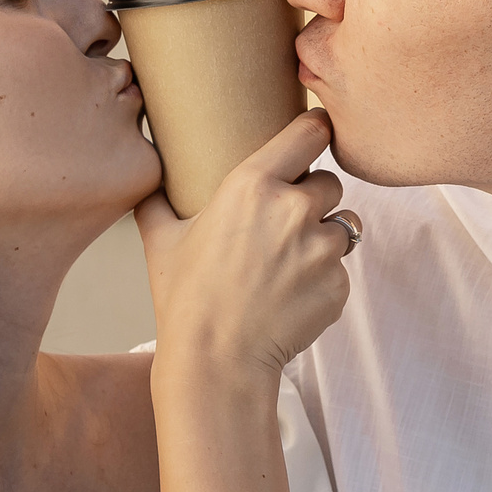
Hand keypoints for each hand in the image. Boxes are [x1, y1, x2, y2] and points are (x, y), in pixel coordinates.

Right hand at [137, 110, 354, 377]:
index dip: (318, 130)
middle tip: (283, 226)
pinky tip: (290, 297)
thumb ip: (158, 200)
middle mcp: (295, 209)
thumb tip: (149, 178)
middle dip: (313, 199)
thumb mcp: (161, 240)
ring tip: (287, 265)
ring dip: (322, 239)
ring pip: (342, 227)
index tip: (318, 132)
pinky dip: (323, 280)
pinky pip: (341, 270)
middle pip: (330, 182)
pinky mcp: (339, 285)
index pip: (309, 131)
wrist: (215, 362)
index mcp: (253, 184)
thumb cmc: (185, 299)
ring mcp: (322, 249)